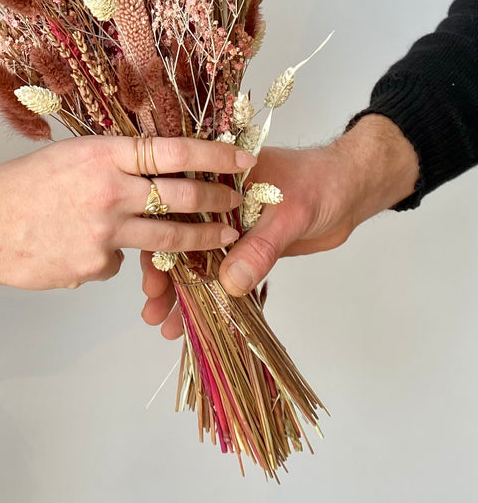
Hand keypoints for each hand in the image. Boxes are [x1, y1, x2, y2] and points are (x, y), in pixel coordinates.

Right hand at [0, 136, 255, 294]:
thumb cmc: (14, 187)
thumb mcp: (65, 156)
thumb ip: (106, 164)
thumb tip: (141, 172)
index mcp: (101, 154)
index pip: (171, 150)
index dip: (212, 153)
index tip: (241, 156)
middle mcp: (108, 191)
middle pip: (179, 196)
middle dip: (217, 200)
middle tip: (237, 203)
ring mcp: (103, 233)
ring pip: (165, 238)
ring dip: (197, 239)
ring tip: (218, 238)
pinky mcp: (94, 266)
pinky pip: (118, 262)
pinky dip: (111, 257)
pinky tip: (80, 248)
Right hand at [140, 115, 419, 337]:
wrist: (350, 189)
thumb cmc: (320, 182)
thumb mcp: (289, 213)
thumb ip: (260, 247)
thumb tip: (230, 284)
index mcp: (214, 176)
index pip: (175, 210)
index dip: (161, 245)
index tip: (153, 280)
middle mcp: (213, 199)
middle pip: (178, 240)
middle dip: (165, 278)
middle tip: (154, 312)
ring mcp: (227, 225)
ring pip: (196, 261)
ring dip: (182, 292)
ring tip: (167, 326)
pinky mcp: (244, 246)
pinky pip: (219, 272)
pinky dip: (208, 294)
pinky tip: (193, 319)